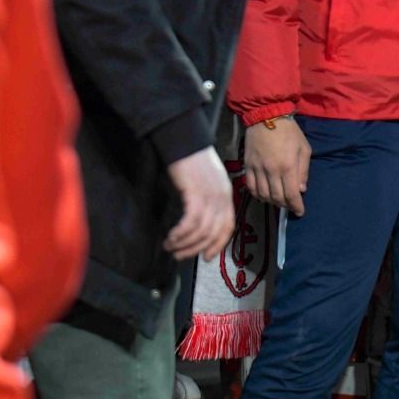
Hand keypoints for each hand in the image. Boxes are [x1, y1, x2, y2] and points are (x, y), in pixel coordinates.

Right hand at [163, 146, 235, 261]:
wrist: (185, 142)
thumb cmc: (192, 161)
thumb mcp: (206, 183)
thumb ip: (207, 200)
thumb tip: (198, 222)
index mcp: (226, 196)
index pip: (227, 226)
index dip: (218, 244)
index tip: (206, 257)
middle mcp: (222, 198)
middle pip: (213, 233)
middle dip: (196, 248)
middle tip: (179, 256)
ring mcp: (210, 196)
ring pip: (201, 231)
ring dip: (184, 243)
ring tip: (170, 247)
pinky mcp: (196, 194)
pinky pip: (190, 222)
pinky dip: (180, 233)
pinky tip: (170, 237)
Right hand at [244, 117, 310, 216]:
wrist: (266, 116)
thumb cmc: (289, 132)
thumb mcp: (304, 149)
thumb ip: (303, 171)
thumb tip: (301, 189)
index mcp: (287, 166)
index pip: (291, 194)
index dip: (296, 206)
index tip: (300, 212)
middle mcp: (271, 171)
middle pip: (277, 197)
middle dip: (285, 205)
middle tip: (290, 206)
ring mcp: (257, 169)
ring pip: (263, 195)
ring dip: (272, 202)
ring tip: (279, 201)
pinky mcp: (248, 166)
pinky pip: (251, 187)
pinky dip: (257, 195)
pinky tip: (264, 195)